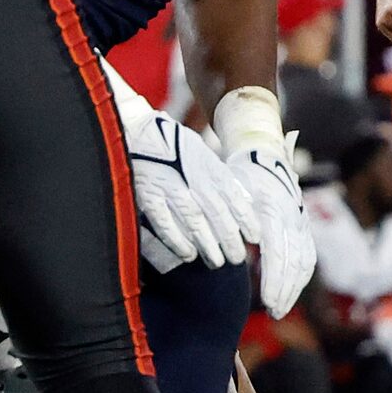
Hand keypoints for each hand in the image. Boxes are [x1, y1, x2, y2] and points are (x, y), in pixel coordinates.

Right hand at [124, 106, 258, 270]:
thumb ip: (218, 175)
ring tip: (218, 262)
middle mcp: (192, 175)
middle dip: (230, 238)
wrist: (136, 130)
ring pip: (194, 219)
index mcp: (207, 164)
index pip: (233, 195)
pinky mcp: (147, 194)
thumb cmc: (171, 145)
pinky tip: (189, 254)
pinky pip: (165, 222)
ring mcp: (169, 185)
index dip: (246, 218)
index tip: (255, 237)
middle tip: (239, 258)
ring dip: (209, 244)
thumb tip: (244, 199)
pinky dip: (178, 240)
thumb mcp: (200, 152)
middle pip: (217, 211)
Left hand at [228, 139, 313, 314]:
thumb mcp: (228, 192)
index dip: (274, 279)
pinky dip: (300, 279)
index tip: (267, 302)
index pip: (277, 251)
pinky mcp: (305, 227)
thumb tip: (218, 247)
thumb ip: (225, 219)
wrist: (264, 156)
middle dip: (284, 290)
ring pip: (304, 262)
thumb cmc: (238, 177)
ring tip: (278, 310)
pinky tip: (288, 295)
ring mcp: (301, 222)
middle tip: (273, 312)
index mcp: (271, 208)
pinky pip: (308, 257)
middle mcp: (291, 216)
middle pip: (293, 261)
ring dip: (293, 288)